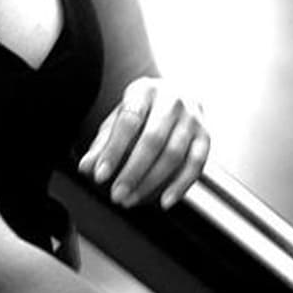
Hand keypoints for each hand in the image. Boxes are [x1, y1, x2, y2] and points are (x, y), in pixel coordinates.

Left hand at [77, 76, 208, 210]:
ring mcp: (193, 118)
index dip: (113, 150)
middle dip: (132, 172)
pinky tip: (164, 202)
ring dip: (152, 182)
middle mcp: (173, 100)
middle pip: (153, 140)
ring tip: (131, 200)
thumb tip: (86, 168)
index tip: (99, 176)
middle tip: (115, 195)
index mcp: (145, 90)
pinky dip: (181, 186)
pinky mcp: (206, 136)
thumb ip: (102, 143)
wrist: (178, 94)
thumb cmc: (141, 112)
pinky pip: (196, 165)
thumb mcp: (118, 119)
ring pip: (174, 155)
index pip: (128, 121)